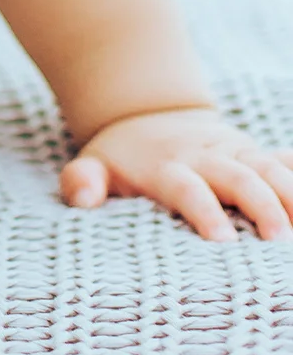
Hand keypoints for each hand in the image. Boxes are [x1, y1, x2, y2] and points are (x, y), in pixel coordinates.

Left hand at [62, 107, 292, 240]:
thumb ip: (82, 181)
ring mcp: (233, 152)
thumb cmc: (121, 157)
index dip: (204, 211)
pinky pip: (283, 158)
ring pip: (270, 168)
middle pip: (240, 177)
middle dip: (263, 205)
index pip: (187, 188)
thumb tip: (84, 200)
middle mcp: (204, 157)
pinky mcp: (254, 152)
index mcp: (166, 166)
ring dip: (291, 194)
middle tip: (278, 240)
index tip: (222, 240)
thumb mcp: (92, 164)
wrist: (147, 114)